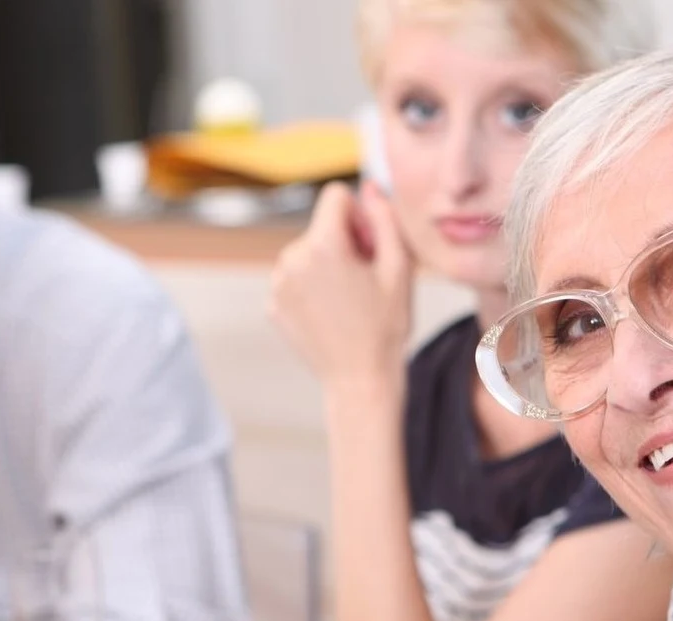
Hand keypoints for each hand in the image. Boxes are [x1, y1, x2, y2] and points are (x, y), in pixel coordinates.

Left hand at [270, 181, 415, 399]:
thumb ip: (384, 219)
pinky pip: (294, 279)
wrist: (360, 380)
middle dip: (344, 243)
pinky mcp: (272, 305)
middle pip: (321, 227)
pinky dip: (312, 288)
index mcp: (323, 245)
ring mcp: (277, 284)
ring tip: (349, 299)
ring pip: (307, 252)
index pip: (335, 197)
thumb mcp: (399, 268)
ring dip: (327, 265)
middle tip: (366, 279)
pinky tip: (331, 313)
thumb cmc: (385, 327)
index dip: (358, 215)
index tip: (370, 245)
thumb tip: (369, 188)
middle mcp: (292, 259)